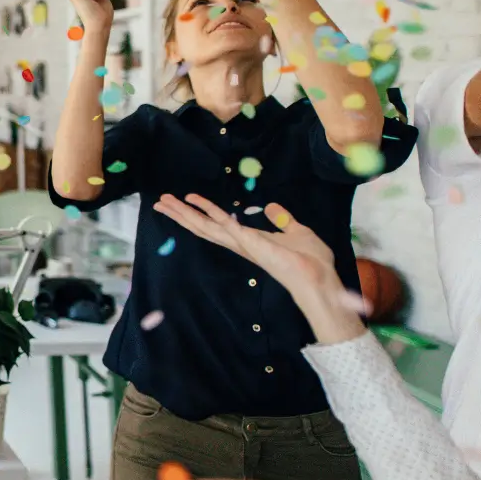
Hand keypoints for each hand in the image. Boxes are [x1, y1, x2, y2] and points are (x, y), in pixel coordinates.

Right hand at [153, 195, 341, 295]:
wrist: (320, 279)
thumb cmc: (311, 260)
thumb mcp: (296, 232)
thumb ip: (282, 220)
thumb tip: (271, 206)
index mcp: (247, 240)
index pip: (215, 225)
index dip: (197, 213)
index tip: (182, 200)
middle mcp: (239, 243)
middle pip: (203, 227)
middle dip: (181, 214)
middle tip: (160, 201)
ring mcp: (244, 244)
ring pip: (208, 226)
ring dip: (186, 213)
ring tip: (166, 202)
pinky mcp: (252, 244)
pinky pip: (229, 227)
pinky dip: (214, 214)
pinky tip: (197, 203)